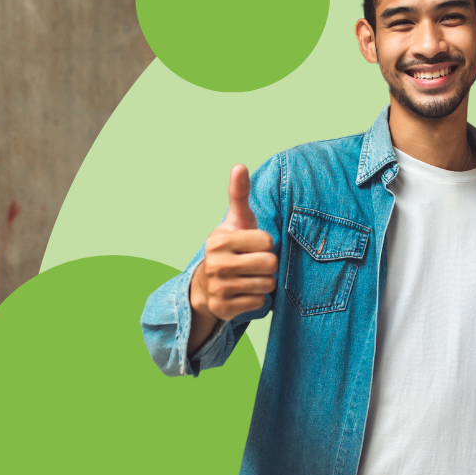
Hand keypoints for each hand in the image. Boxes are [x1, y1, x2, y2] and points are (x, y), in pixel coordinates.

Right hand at [190, 165, 277, 322]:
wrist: (205, 285)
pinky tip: (244, 293)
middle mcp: (216, 264)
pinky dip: (257, 299)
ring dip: (264, 283)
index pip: (268, 242)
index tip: (252, 246)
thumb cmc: (230, 247)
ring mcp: (218, 288)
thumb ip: (239, 194)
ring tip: (250, 277)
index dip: (265, 244)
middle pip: (270, 264)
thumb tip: (239, 165)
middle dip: (268, 265)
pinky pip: (259, 303)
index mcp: (220, 240)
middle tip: (254, 264)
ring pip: (267, 285)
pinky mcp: (223, 309)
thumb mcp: (235, 221)